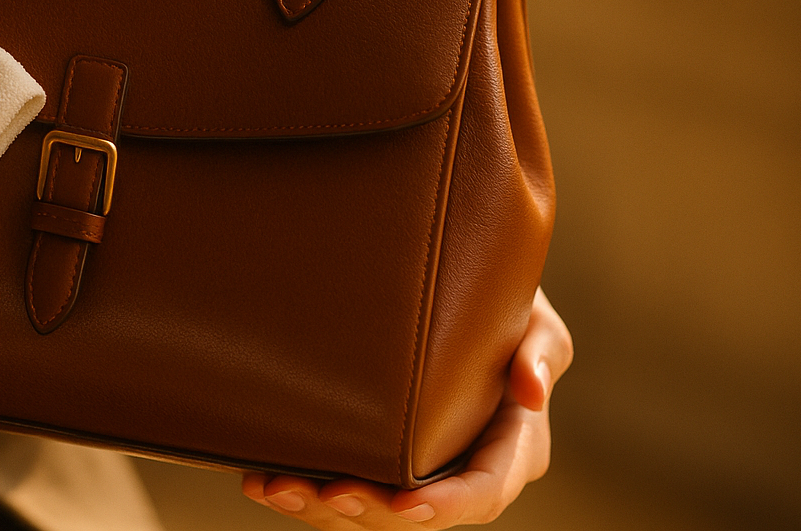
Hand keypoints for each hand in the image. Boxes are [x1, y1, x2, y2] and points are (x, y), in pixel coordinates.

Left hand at [242, 288, 572, 527]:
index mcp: (511, 450)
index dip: (444, 506)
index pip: (482, 494)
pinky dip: (300, 488)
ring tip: (275, 486)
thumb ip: (541, 351)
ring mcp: (415, 471)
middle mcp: (462, 471)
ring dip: (318, 507)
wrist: (461, 292)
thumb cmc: (504, 305)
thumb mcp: (535, 321)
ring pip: (367, 510)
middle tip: (325, 491)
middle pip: (414, 514)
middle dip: (367, 511)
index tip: (404, 504)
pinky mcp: (376, 460)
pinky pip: (339, 488)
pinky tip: (260, 479)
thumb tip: (533, 390)